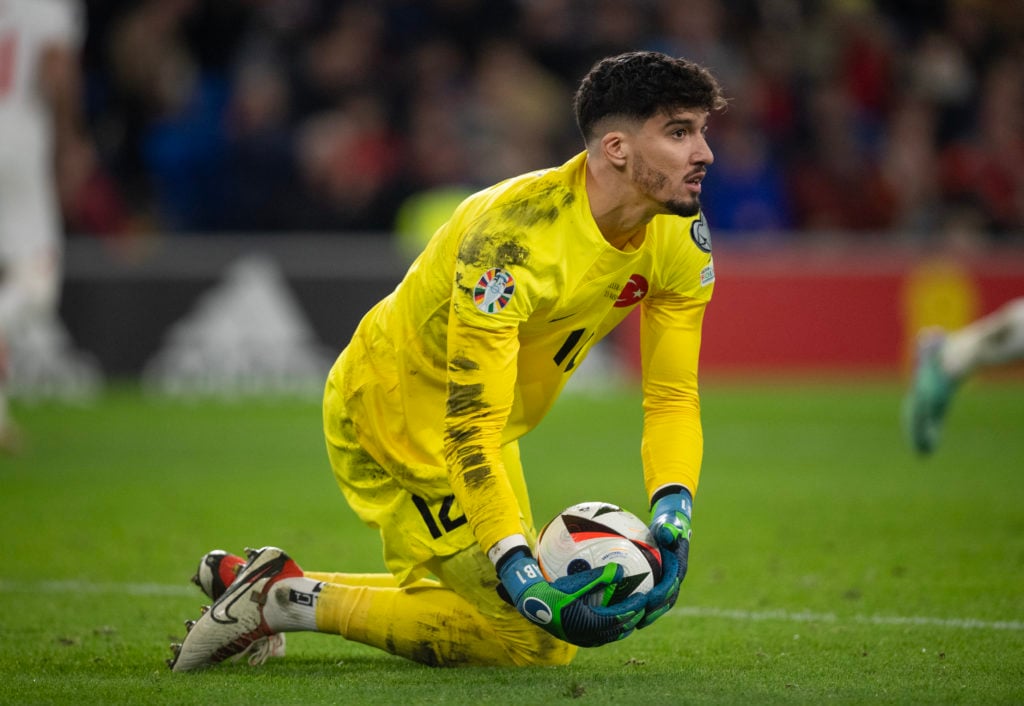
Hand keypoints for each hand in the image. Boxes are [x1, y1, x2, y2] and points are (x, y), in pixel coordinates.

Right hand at [497, 549, 645, 646]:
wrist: (533, 604)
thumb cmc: (555, 591)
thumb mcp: (578, 582)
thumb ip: (600, 577)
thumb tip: (621, 570)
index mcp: (591, 623)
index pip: (620, 617)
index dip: (634, 608)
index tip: (644, 597)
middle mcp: (589, 635)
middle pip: (619, 629)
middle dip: (634, 618)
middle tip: (643, 607)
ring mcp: (582, 639)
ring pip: (611, 635)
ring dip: (624, 626)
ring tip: (632, 615)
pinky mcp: (577, 638)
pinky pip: (601, 636)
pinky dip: (612, 629)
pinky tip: (612, 620)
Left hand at [638, 489, 691, 628]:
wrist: (671, 529)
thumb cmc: (668, 525)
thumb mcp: (669, 524)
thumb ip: (670, 530)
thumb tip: (668, 533)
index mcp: (679, 567)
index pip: (671, 584)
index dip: (662, 594)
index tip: (649, 601)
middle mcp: (676, 578)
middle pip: (667, 600)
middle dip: (655, 611)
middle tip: (640, 620)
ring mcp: (668, 583)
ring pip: (661, 604)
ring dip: (650, 615)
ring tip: (634, 624)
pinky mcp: (660, 585)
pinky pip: (653, 599)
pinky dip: (644, 608)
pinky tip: (627, 613)